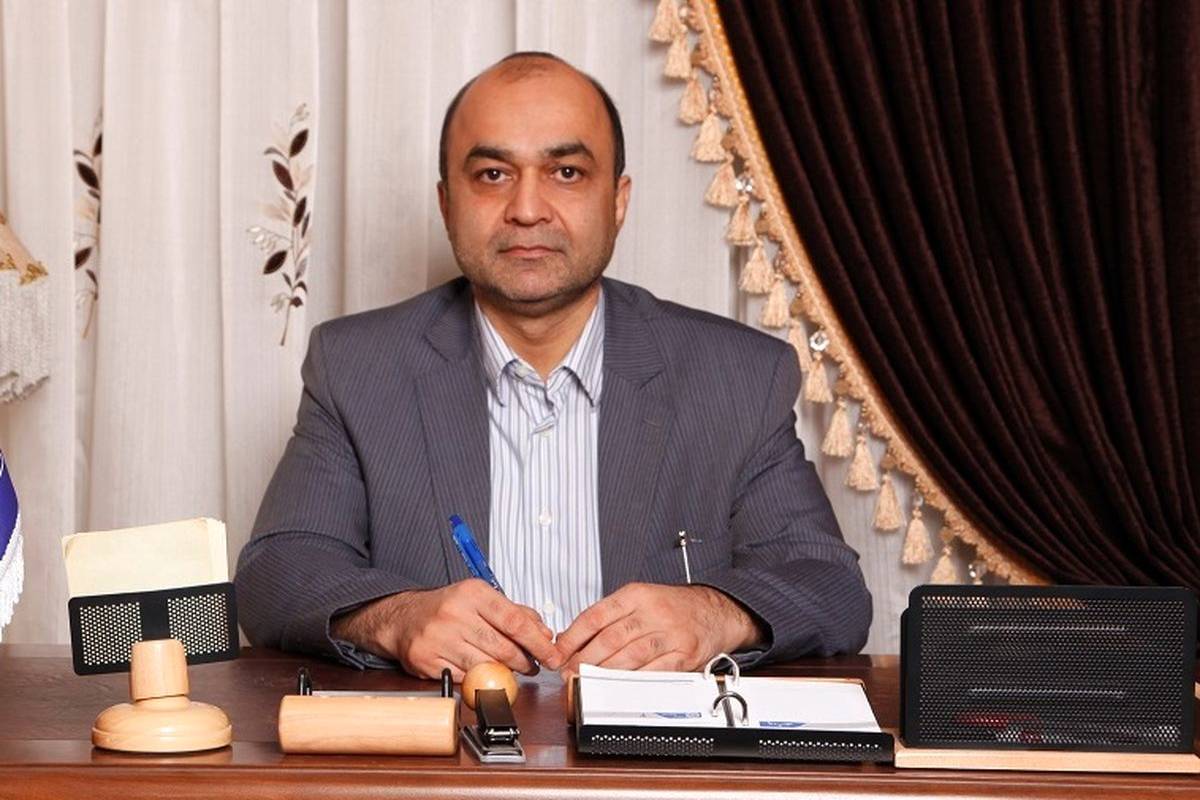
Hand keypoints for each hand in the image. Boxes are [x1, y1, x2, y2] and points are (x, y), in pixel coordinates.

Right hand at [331, 579, 561, 679]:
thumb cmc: (447, 608)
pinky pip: (464, 678)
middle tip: (533, 664)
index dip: (539, 642)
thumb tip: (545, 634)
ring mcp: (438, 639)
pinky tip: (479, 670)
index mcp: (473, 593)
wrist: (402, 618)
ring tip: (508, 668)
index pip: (516, 621)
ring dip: (503, 672)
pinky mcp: (426, 661)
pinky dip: (477, 678)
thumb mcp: (482, 599)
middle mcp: (454, 613)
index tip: (553, 655)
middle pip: (503, 647)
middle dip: (525, 661)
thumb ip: (516, 613)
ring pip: (485, 666)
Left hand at [555, 583, 765, 674]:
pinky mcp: (684, 654)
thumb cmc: (671, 608)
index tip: (558, 652)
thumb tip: (568, 638)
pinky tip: (618, 687)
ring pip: (630, 656)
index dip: (573, 637)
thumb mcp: (639, 600)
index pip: (596, 615)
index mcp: (636, 594)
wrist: (714, 610)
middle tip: (567, 673)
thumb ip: (607, 617)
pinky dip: (633, 681)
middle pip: (610, 638)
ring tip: (585, 682)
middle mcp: (653, 611)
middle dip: (583, 659)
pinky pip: (655, 671)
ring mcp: (670, 633)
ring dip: (603, 673)